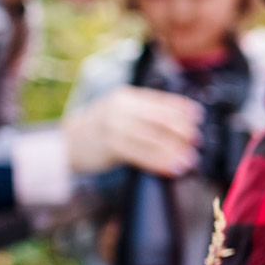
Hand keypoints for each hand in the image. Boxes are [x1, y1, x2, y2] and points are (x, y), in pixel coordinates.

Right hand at [64, 86, 202, 176]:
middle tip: (197, 140)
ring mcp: (115, 126)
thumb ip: (144, 113)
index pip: (160, 100)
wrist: (65, 143)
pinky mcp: (111, 146)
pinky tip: (174, 168)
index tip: (198, 116)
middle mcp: (121, 108)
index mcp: (126, 97)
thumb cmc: (99, 129)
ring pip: (153, 139)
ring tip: (190, 159)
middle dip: (182, 130)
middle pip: (160, 119)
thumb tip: (179, 121)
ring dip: (175, 151)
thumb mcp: (119, 112)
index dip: (181, 108)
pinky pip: (143, 155)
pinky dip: (161, 162)